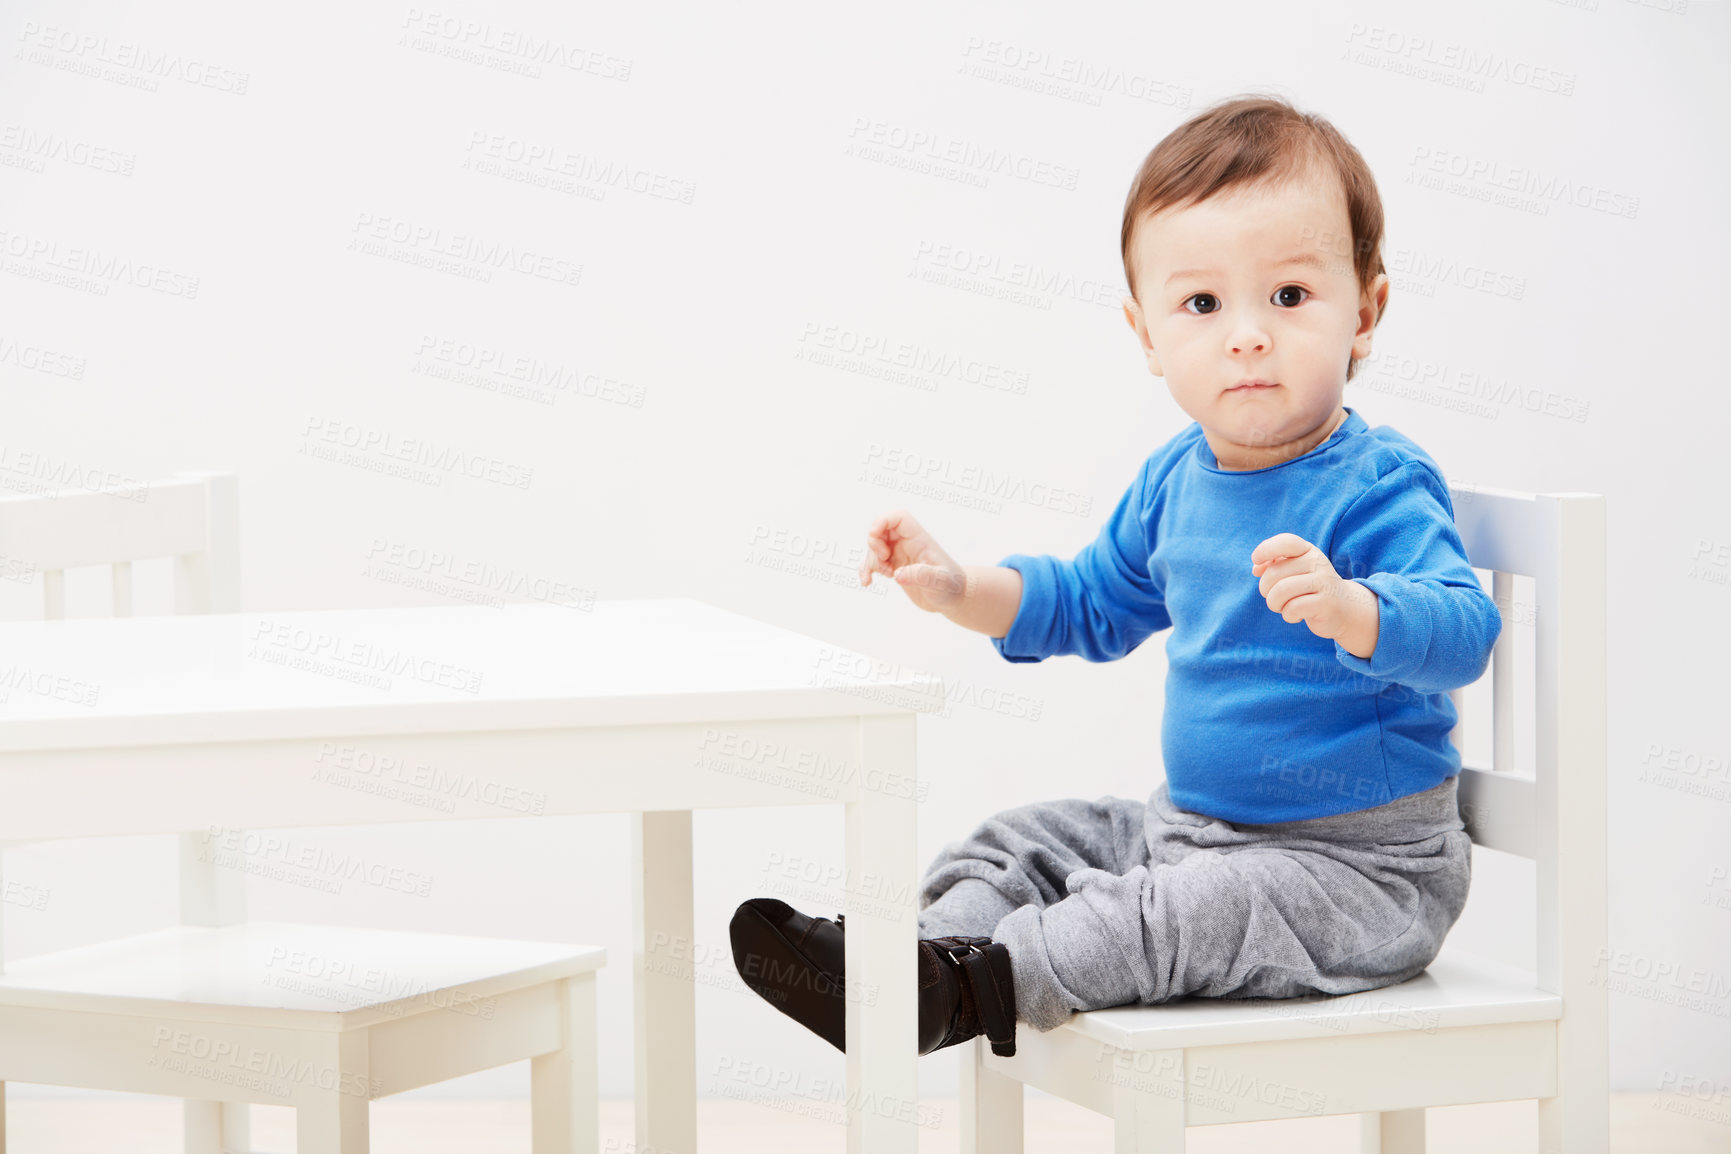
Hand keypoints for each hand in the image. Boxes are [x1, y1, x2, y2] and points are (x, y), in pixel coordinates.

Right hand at [859, 509, 969, 613]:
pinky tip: (867, 582)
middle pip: (881, 529)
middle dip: (874, 543)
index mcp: (919, 540)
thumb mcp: (941, 582)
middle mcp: (908, 544)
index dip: (882, 521)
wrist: (953, 598)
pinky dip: (867, 570)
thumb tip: (898, 576)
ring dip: (872, 561)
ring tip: (888, 576)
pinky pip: (874, 562)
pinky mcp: (895, 567)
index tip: (874, 536)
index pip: (898, 517)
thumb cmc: (952, 586)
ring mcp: (900, 555)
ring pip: (875, 547)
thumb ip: (922, 576)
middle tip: (885, 561)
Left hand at [1250, 533, 1378, 657]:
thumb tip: (1256, 568)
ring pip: (1280, 591)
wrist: (1344, 609)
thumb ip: (1273, 565)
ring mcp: (1324, 582)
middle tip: (1274, 597)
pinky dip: (1288, 615)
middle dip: (1265, 590)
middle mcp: (1317, 562)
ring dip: (1274, 604)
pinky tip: (1296, 615)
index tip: (1255, 561)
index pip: (1286, 542)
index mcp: (1308, 551)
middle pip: (1274, 574)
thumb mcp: (1294, 571)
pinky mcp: (1326, 603)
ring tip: (1282, 607)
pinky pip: (1292, 608)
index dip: (1266, 549)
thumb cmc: (1310, 588)